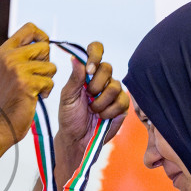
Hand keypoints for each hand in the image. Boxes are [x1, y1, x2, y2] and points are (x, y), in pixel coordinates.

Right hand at [0, 23, 55, 144]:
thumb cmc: (6, 97)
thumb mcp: (6, 69)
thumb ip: (19, 54)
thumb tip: (42, 40)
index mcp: (4, 51)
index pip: (30, 28)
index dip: (42, 37)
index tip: (41, 52)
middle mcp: (9, 57)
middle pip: (44, 47)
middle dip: (46, 62)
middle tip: (36, 76)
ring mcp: (17, 70)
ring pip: (50, 66)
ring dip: (47, 80)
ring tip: (34, 88)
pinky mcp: (26, 84)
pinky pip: (50, 81)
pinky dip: (46, 91)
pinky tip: (35, 97)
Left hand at [53, 41, 128, 177]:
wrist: (77, 139)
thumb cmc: (69, 117)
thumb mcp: (67, 97)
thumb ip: (74, 78)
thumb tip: (75, 58)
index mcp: (87, 73)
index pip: (95, 51)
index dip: (95, 54)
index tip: (90, 68)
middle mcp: (102, 79)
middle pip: (107, 68)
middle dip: (96, 85)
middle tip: (88, 96)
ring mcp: (113, 92)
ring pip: (116, 86)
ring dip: (101, 102)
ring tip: (93, 110)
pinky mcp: (122, 106)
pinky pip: (122, 101)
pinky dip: (110, 111)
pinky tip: (102, 117)